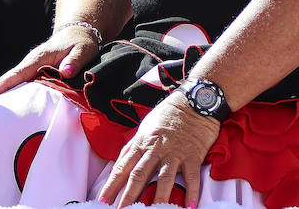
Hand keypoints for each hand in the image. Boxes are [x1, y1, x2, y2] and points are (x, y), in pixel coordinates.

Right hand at [0, 24, 100, 96]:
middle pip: (9, 79)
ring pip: (12, 81)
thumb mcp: (84, 50)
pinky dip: (8, 93)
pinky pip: (18, 83)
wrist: (78, 33)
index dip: (5, 84)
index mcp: (40, 58)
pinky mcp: (34, 72)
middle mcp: (31, 62)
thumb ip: (75, 60)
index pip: (19, 73)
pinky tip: (1, 105)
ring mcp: (31, 67)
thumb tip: (65, 71)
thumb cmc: (81, 42)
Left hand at [99, 92, 220, 207]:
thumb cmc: (168, 114)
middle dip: (129, 196)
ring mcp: (175, 153)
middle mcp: (156, 149)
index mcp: (142, 142)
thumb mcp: (146, 126)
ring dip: (158, 198)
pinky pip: (192, 177)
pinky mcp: (193, 155)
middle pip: (139, 175)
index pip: (123, 167)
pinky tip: (189, 206)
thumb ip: (134, 145)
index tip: (103, 200)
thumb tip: (122, 161)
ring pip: (164, 179)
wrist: (194, 101)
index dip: (112, 185)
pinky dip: (191, 192)